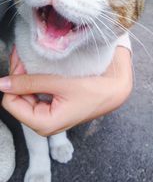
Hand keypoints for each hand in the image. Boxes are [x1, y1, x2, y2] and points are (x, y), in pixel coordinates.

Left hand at [0, 47, 132, 135]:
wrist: (112, 92)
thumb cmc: (93, 91)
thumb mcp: (60, 84)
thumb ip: (30, 83)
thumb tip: (2, 83)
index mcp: (44, 124)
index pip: (11, 103)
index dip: (13, 81)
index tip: (21, 61)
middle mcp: (43, 125)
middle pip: (17, 99)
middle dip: (19, 77)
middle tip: (24, 57)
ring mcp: (47, 117)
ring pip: (24, 97)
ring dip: (26, 78)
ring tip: (31, 61)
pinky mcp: (52, 110)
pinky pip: (35, 96)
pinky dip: (34, 82)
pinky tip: (38, 70)